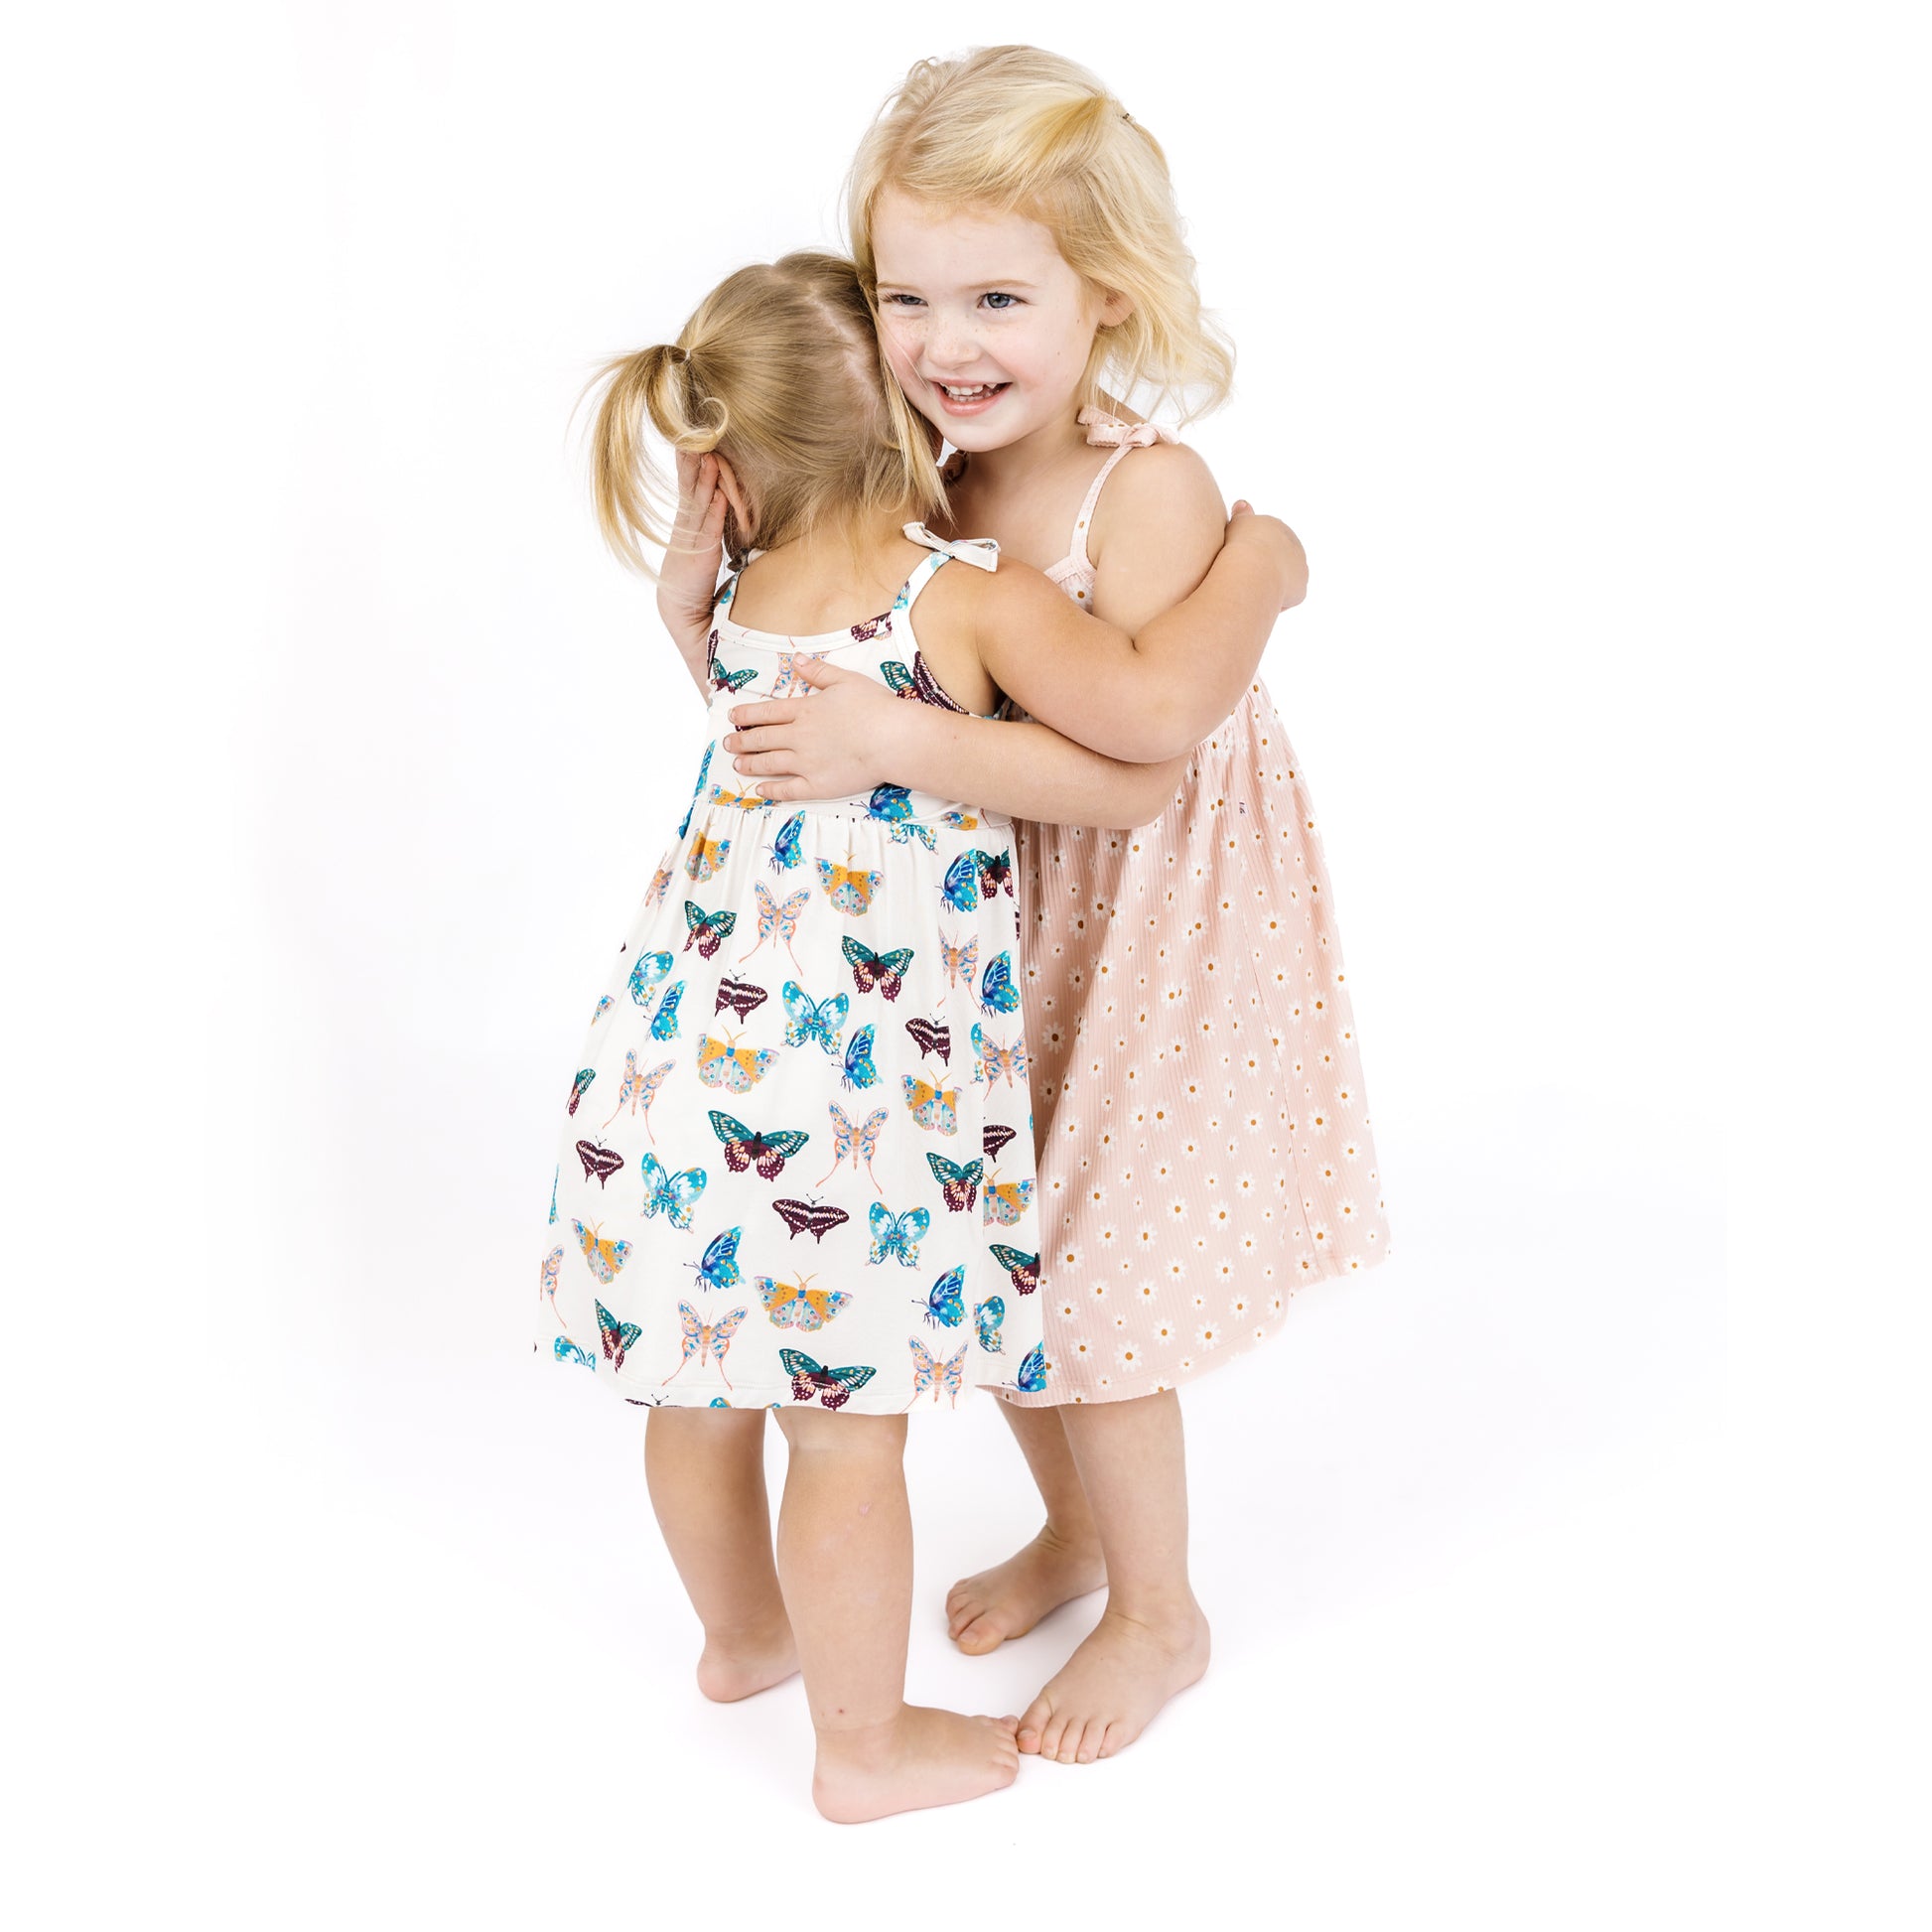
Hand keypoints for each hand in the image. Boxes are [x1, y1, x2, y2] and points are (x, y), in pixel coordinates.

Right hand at [656, 451, 734, 657]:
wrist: (689, 614)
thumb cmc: (700, 579)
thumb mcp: (707, 544)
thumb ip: (714, 521)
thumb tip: (727, 495)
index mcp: (688, 522)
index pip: (689, 483)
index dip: (690, 459)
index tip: (693, 432)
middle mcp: (686, 527)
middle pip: (688, 485)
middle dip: (691, 458)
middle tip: (692, 430)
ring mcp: (690, 540)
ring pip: (697, 502)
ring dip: (703, 478)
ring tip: (706, 453)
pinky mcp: (699, 557)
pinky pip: (708, 529)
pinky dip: (713, 511)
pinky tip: (720, 494)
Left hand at [724, 658, 910, 801]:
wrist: (892, 739)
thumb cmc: (875, 707)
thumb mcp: (846, 680)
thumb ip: (818, 671)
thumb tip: (796, 660)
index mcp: (805, 710)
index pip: (767, 712)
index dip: (746, 715)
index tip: (732, 718)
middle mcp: (799, 736)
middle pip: (762, 738)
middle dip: (741, 741)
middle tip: (727, 744)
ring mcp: (806, 763)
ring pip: (769, 763)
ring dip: (750, 764)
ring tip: (737, 765)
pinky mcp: (818, 785)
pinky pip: (788, 789)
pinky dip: (772, 790)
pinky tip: (761, 789)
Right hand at [1227, 500, 1309, 610]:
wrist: (1252, 567)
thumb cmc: (1240, 545)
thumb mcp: (1237, 524)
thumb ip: (1241, 516)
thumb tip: (1243, 503)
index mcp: (1280, 529)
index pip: (1267, 542)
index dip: (1251, 553)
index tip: (1239, 562)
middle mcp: (1295, 547)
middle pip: (1278, 562)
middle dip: (1263, 570)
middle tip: (1243, 579)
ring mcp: (1301, 569)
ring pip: (1282, 581)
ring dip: (1268, 587)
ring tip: (1250, 591)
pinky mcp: (1301, 591)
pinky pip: (1283, 600)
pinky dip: (1270, 602)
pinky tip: (1256, 601)